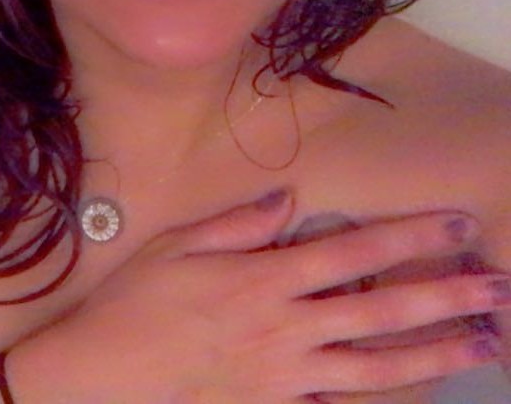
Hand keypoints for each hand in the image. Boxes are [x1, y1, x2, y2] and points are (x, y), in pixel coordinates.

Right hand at [8, 192, 509, 403]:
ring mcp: (287, 373)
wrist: (110, 372)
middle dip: (443, 295)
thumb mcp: (178, 245)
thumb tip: (288, 198)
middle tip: (495, 285)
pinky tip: (417, 390)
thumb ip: (238, 223)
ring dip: (434, 352)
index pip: (350, 253)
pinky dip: (385, 397)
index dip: (406, 238)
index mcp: (264, 279)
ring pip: (376, 366)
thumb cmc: (139, 300)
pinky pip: (342, 403)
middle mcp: (286, 326)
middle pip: (378, 310)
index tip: (452, 223)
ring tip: (481, 341)